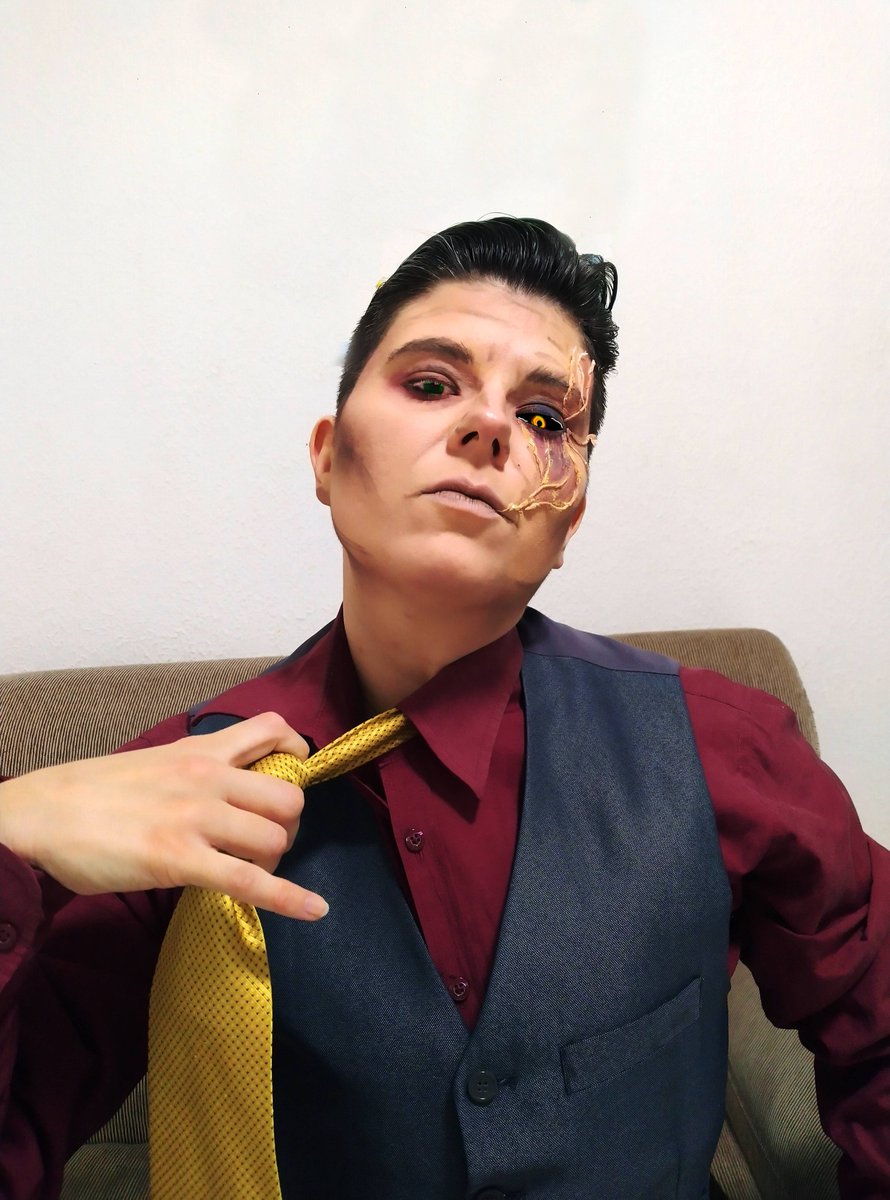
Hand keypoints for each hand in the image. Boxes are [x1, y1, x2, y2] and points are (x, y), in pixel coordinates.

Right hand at [0, 713, 327, 919]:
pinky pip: (251, 882)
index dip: (296, 749)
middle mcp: (207, 777)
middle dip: (288, 823)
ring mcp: (196, 818)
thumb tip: (230, 789)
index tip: (298, 770)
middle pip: (288, 796)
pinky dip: (290, 899)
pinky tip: (315, 910)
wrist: (42, 813)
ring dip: (274, 860)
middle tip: (265, 840)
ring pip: (275, 838)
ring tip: (250, 869)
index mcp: (200, 749)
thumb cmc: (94, 792)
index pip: (270, 729)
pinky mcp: (181, 860)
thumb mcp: (156, 761)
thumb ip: (198, 769)